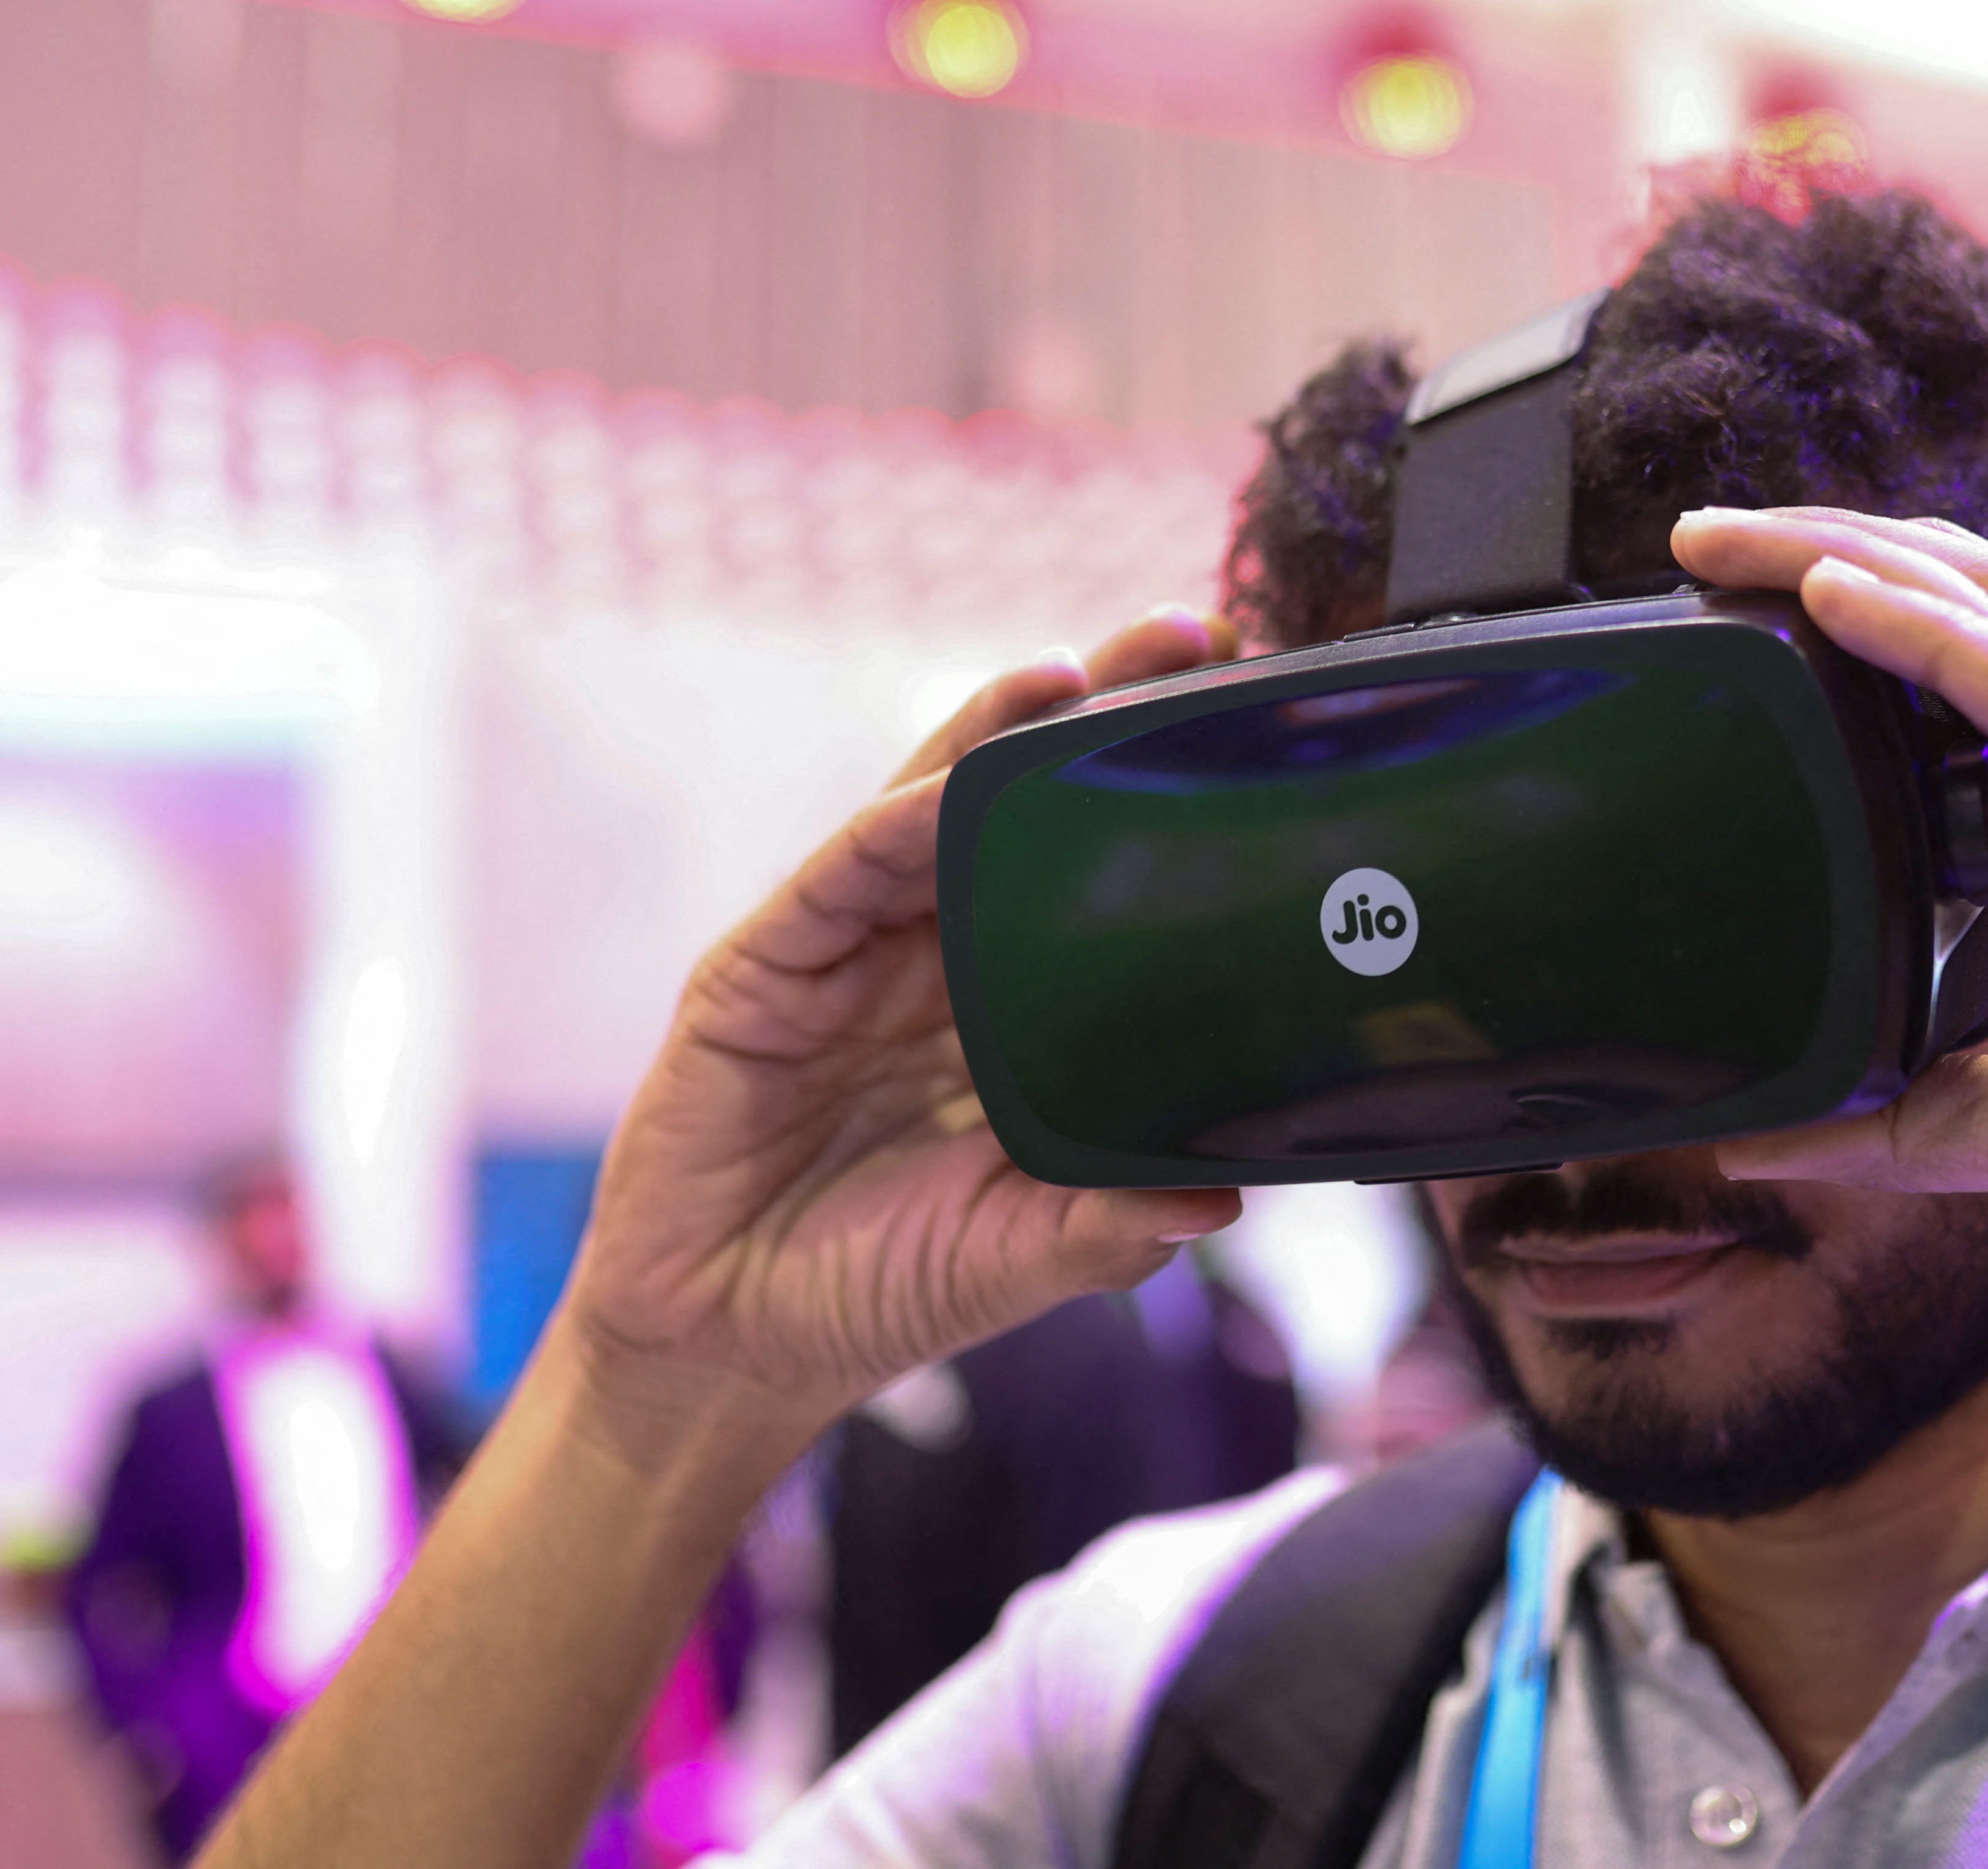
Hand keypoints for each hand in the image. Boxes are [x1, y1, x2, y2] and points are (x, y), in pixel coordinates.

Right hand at [557, 605, 1245, 1459]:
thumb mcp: (1013, 1258)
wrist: (728, 1352)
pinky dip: (885, 834)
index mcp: (1009, 1008)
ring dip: (995, 736)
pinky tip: (936, 797)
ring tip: (1073, 673)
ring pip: (927, 811)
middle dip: (1098, 717)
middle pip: (1022, 808)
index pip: (1095, 873)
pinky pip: (832, 883)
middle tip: (1195, 635)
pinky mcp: (759, 973)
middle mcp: (932, 958)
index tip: (1258, 732)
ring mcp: (845, 954)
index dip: (1162, 800)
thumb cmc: (877, 1290)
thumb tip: (1223, 1195)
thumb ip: (1105, 1226)